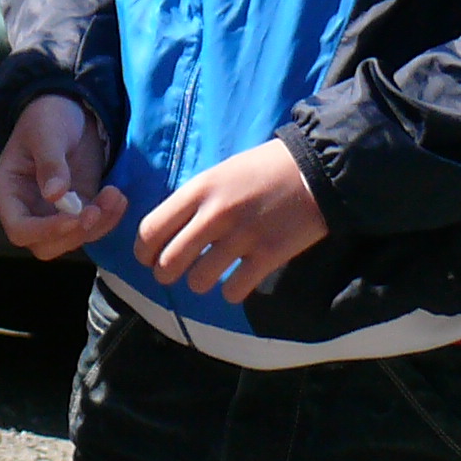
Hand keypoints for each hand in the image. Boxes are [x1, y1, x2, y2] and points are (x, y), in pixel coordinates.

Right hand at [0, 94, 125, 260]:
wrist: (69, 109)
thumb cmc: (47, 117)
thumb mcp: (47, 133)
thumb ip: (50, 163)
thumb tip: (54, 195)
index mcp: (9, 194)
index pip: (20, 229)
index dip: (45, 231)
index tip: (74, 216)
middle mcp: (28, 210)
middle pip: (46, 245)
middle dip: (74, 234)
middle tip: (96, 211)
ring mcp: (54, 213)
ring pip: (73, 239)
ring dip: (98, 225)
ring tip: (115, 195)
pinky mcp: (78, 209)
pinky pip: (92, 226)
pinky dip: (108, 218)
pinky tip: (118, 197)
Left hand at [138, 139, 328, 304]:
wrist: (316, 170)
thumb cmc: (264, 168)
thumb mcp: (221, 173)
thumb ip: (195, 200)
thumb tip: (169, 231)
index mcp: (199, 189)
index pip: (151, 230)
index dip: (145, 251)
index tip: (150, 258)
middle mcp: (215, 214)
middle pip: (169, 262)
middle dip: (167, 274)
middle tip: (177, 272)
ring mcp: (242, 237)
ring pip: (199, 281)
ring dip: (201, 283)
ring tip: (209, 276)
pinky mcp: (268, 255)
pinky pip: (234, 291)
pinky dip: (232, 291)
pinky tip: (238, 280)